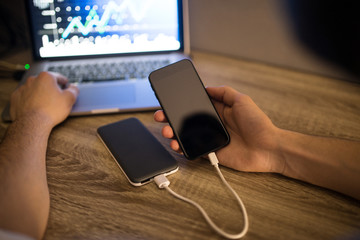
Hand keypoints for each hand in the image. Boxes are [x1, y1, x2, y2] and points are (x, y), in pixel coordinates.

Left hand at [10, 72, 78, 127]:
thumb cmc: (51, 111)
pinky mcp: (15, 98)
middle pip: (45, 82)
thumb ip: (73, 90)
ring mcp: (22, 88)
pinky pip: (25, 97)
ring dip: (40, 94)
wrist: (32, 124)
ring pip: (34, 89)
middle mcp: (32, 80)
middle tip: (57, 97)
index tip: (66, 85)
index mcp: (46, 77)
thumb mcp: (69, 99)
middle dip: (51, 88)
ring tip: (45, 104)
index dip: (64, 82)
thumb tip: (73, 87)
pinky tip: (35, 108)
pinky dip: (30, 100)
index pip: (58, 77)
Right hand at [154, 86, 283, 172]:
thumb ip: (224, 92)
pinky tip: (176, 145)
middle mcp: (212, 124)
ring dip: (173, 133)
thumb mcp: (242, 100)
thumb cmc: (258, 123)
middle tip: (161, 117)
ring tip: (167, 132)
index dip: (181, 104)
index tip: (168, 101)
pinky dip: (182, 149)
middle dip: (171, 118)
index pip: (195, 105)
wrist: (268, 148)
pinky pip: (193, 151)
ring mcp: (210, 139)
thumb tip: (207, 87)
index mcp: (218, 110)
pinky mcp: (211, 153)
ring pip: (186, 136)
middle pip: (186, 120)